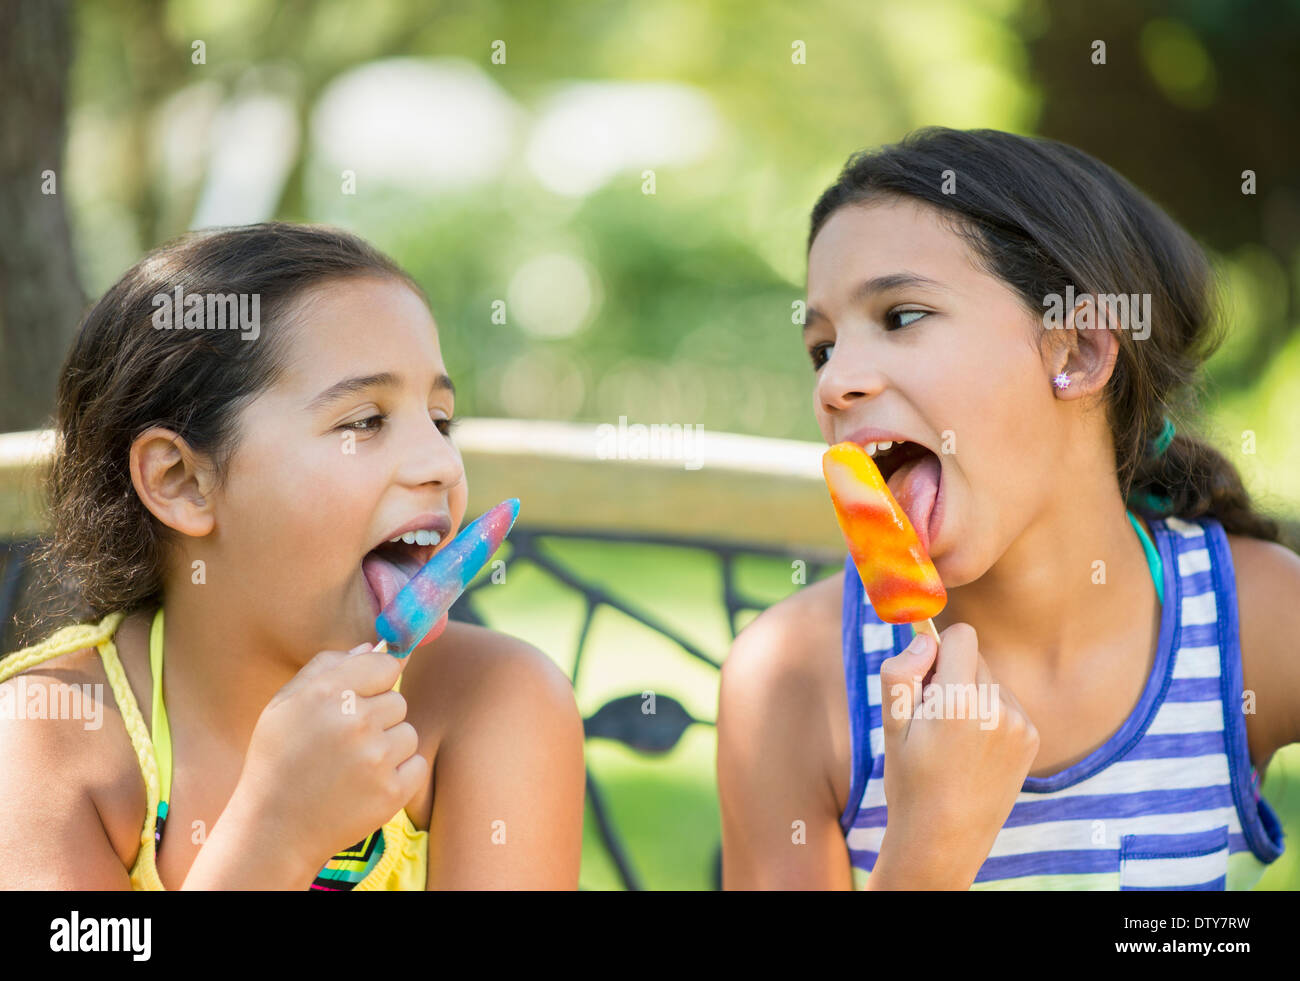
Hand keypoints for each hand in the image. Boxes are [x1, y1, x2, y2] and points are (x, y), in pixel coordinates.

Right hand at [232, 643, 430, 872]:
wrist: (273, 830)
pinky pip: (416, 764)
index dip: (375, 681)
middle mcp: (355, 720)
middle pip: (398, 700)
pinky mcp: (393, 790)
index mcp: (328, 691)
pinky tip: (366, 785)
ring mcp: (376, 757)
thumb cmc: (278, 760)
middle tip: (345, 743)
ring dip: (389, 747)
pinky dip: (399, 775)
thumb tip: (372, 645)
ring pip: (408, 733)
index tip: (361, 698)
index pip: (386, 664)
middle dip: (378, 718)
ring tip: (352, 767)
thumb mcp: (285, 704)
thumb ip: (326, 666)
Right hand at [871, 623, 1038, 888]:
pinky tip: (974, 750)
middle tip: (932, 718)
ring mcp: (1019, 724)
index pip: (962, 635)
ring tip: (953, 740)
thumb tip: (926, 637)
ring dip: (971, 695)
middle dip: (951, 674)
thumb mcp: (891, 725)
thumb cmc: (911, 780)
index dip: (938, 648)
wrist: (945, 838)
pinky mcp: (1031, 737)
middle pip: (974, 657)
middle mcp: (997, 708)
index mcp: (959, 701)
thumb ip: (901, 672)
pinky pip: (1005, 704)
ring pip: (989, 681)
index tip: (925, 675)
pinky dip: (989, 715)